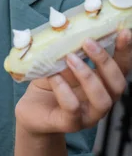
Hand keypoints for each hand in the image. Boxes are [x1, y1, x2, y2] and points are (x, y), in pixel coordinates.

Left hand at [15, 29, 131, 134]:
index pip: (121, 68)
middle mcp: (101, 100)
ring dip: (88, 75)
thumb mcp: (61, 64)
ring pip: (102, 101)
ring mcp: (88, 115)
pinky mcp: (69, 123)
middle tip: (87, 42)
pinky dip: (64, 90)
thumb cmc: (51, 83)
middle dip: (106, 61)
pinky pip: (73, 108)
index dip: (125, 51)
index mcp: (103, 83)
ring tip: (70, 58)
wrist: (32, 110)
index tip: (124, 32)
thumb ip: (71, 52)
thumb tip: (72, 32)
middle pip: (117, 85)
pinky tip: (54, 76)